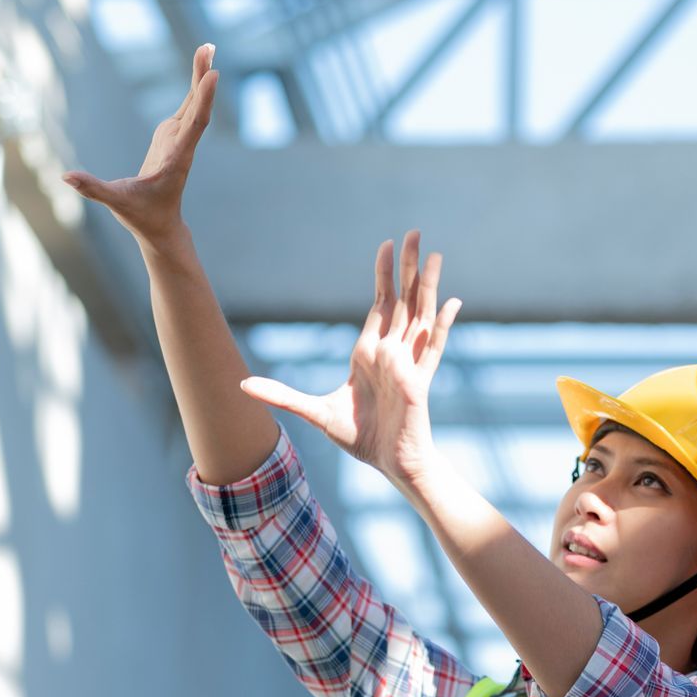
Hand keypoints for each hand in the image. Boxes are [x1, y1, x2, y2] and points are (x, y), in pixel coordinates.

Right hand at [64, 44, 216, 244]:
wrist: (159, 227)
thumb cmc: (142, 217)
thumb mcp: (116, 203)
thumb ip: (93, 189)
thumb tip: (66, 177)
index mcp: (176, 159)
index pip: (195, 125)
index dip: (204, 101)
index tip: (214, 76)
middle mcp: (182, 146)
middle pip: (197, 107)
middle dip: (202, 77)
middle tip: (208, 47)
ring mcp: (178, 140)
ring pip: (194, 104)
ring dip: (200, 76)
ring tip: (208, 48)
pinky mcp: (172, 138)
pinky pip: (187, 108)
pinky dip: (193, 88)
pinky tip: (200, 70)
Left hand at [241, 230, 460, 484]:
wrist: (389, 465)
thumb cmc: (361, 439)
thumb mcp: (314, 412)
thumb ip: (282, 396)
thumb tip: (242, 385)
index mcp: (369, 352)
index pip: (380, 304)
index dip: (384, 274)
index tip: (385, 245)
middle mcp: (391, 351)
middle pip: (403, 299)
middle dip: (407, 266)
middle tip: (413, 232)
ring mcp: (408, 364)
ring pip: (421, 314)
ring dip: (427, 285)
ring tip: (434, 254)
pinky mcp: (418, 382)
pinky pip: (435, 348)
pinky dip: (444, 325)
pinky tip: (454, 302)